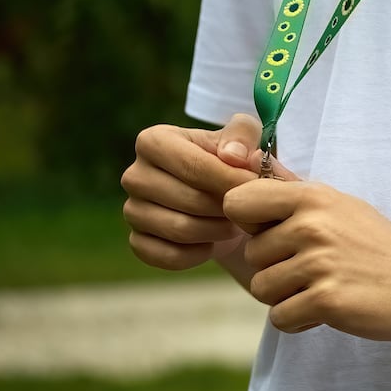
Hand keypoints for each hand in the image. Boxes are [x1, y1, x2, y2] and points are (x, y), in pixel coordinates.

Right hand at [121, 113, 269, 269]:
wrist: (219, 196)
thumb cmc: (229, 160)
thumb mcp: (242, 137)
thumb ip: (243, 134)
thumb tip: (233, 156)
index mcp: (153, 141)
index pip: (194, 165)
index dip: (231, 180)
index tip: (258, 188)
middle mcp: (134, 175)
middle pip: (189, 200)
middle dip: (227, 208)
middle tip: (249, 208)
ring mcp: (132, 211)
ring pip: (181, 230)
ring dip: (217, 230)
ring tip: (236, 222)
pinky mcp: (137, 242)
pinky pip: (170, 256)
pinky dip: (199, 254)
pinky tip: (213, 242)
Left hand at [224, 180, 390, 342]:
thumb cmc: (377, 243)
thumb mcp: (338, 204)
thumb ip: (290, 188)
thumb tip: (247, 160)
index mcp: (312, 196)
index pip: (238, 202)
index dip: (249, 223)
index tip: (276, 233)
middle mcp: (312, 225)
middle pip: (251, 254)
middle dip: (276, 267)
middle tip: (316, 267)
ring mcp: (319, 263)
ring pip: (262, 289)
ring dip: (288, 295)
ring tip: (323, 286)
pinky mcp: (327, 300)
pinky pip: (280, 317)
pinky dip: (300, 319)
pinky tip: (328, 308)